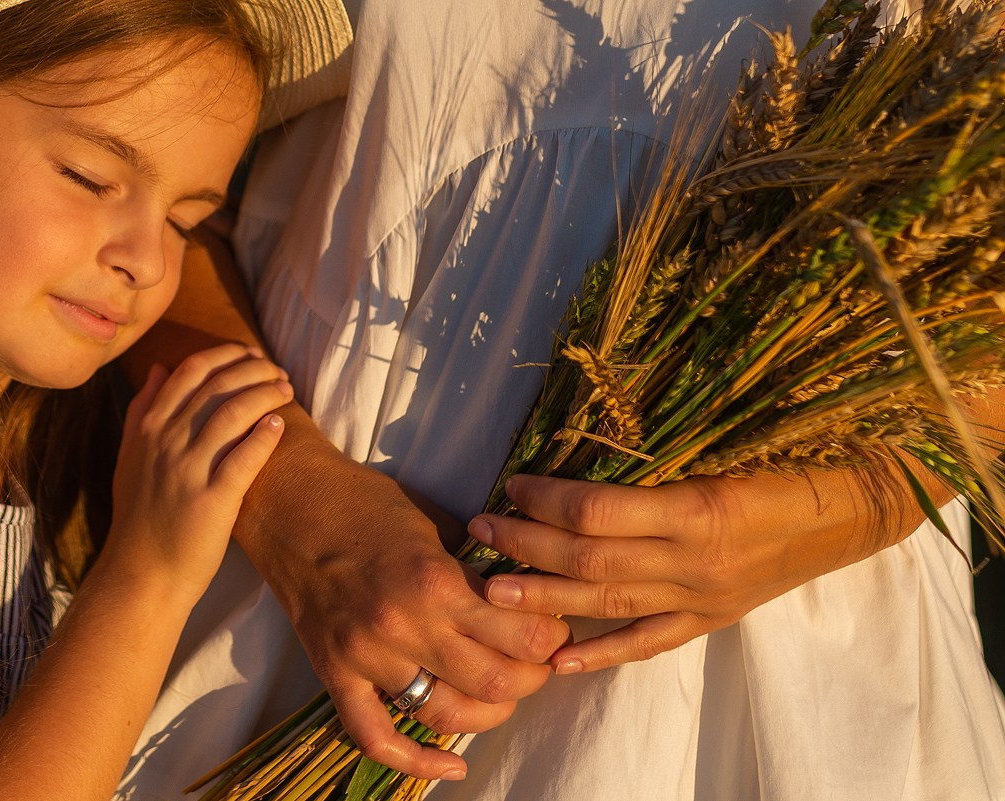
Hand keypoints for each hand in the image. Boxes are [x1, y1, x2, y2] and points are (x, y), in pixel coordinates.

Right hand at [108, 344, 290, 600]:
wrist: (142, 572)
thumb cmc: (140, 516)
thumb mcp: (130, 457)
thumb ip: (141, 410)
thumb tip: (160, 367)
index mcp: (148, 429)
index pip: (189, 372)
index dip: (223, 355)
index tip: (249, 353)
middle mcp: (166, 443)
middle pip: (215, 386)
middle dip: (252, 370)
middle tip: (277, 371)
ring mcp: (188, 470)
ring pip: (231, 414)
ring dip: (264, 395)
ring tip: (286, 391)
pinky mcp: (212, 500)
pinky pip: (243, 459)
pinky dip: (263, 437)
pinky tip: (279, 426)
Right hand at [236, 431, 570, 780]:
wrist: (288, 501)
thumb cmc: (366, 501)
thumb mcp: (436, 521)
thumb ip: (476, 566)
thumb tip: (522, 593)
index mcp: (436, 581)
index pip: (522, 633)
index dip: (552, 636)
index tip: (556, 628)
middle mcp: (405, 626)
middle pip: (495, 682)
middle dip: (532, 677)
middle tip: (539, 662)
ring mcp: (366, 656)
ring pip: (445, 715)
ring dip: (488, 715)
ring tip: (503, 697)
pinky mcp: (334, 673)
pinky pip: (374, 736)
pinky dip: (415, 761)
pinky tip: (450, 767)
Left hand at [469, 468, 930, 673]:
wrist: (852, 513)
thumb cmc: (789, 466)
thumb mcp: (728, 448)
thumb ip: (661, 460)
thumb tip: (586, 452)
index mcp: (696, 508)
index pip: (599, 510)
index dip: (548, 498)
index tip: (514, 483)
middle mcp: (692, 560)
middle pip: (590, 558)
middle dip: (527, 545)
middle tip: (480, 530)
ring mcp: (699, 598)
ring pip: (607, 604)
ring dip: (544, 597)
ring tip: (493, 589)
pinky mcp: (709, 620)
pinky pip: (647, 643)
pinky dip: (601, 653)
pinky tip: (559, 660)